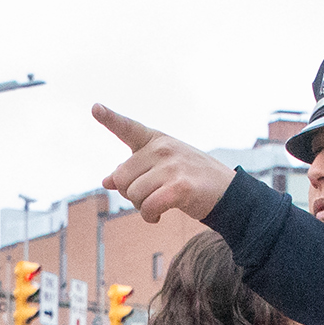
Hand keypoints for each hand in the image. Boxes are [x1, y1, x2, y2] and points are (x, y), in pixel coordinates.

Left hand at [95, 104, 233, 222]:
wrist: (228, 193)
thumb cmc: (192, 180)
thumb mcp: (162, 169)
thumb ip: (135, 171)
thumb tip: (105, 181)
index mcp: (157, 140)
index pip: (128, 128)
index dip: (110, 118)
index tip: (95, 108)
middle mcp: (163, 148)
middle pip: (121, 178)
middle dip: (131, 194)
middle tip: (150, 197)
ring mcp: (172, 166)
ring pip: (133, 195)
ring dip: (141, 208)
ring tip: (158, 205)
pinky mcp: (179, 187)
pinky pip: (147, 207)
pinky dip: (150, 217)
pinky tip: (158, 217)